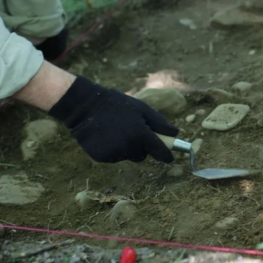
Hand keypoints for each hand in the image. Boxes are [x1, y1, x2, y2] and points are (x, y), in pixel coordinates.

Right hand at [49, 76, 177, 162]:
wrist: (86, 106)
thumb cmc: (117, 105)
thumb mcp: (142, 109)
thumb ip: (160, 123)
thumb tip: (176, 133)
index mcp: (141, 134)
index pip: (160, 151)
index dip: (166, 155)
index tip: (170, 158)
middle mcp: (128, 147)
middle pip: (142, 155)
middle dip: (142, 147)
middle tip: (133, 131)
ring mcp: (114, 154)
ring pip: (128, 156)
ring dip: (127, 148)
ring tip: (117, 131)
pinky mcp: (101, 157)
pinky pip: (114, 157)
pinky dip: (113, 150)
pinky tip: (106, 136)